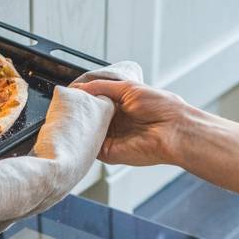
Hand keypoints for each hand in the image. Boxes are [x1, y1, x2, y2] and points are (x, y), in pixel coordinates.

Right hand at [73, 80, 191, 166]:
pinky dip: (82, 139)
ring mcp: (110, 138)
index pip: (94, 102)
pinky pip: (89, 146)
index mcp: (120, 106)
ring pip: (86, 131)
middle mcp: (114, 123)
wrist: (174, 130)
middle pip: (88, 117)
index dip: (81, 98)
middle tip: (64, 104)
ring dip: (78, 124)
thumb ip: (102, 86)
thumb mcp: (128, 88)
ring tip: (68, 114)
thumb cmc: (161, 107)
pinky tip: (78, 128)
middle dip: (77, 111)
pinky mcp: (108, 153)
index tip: (69, 93)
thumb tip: (80, 87)